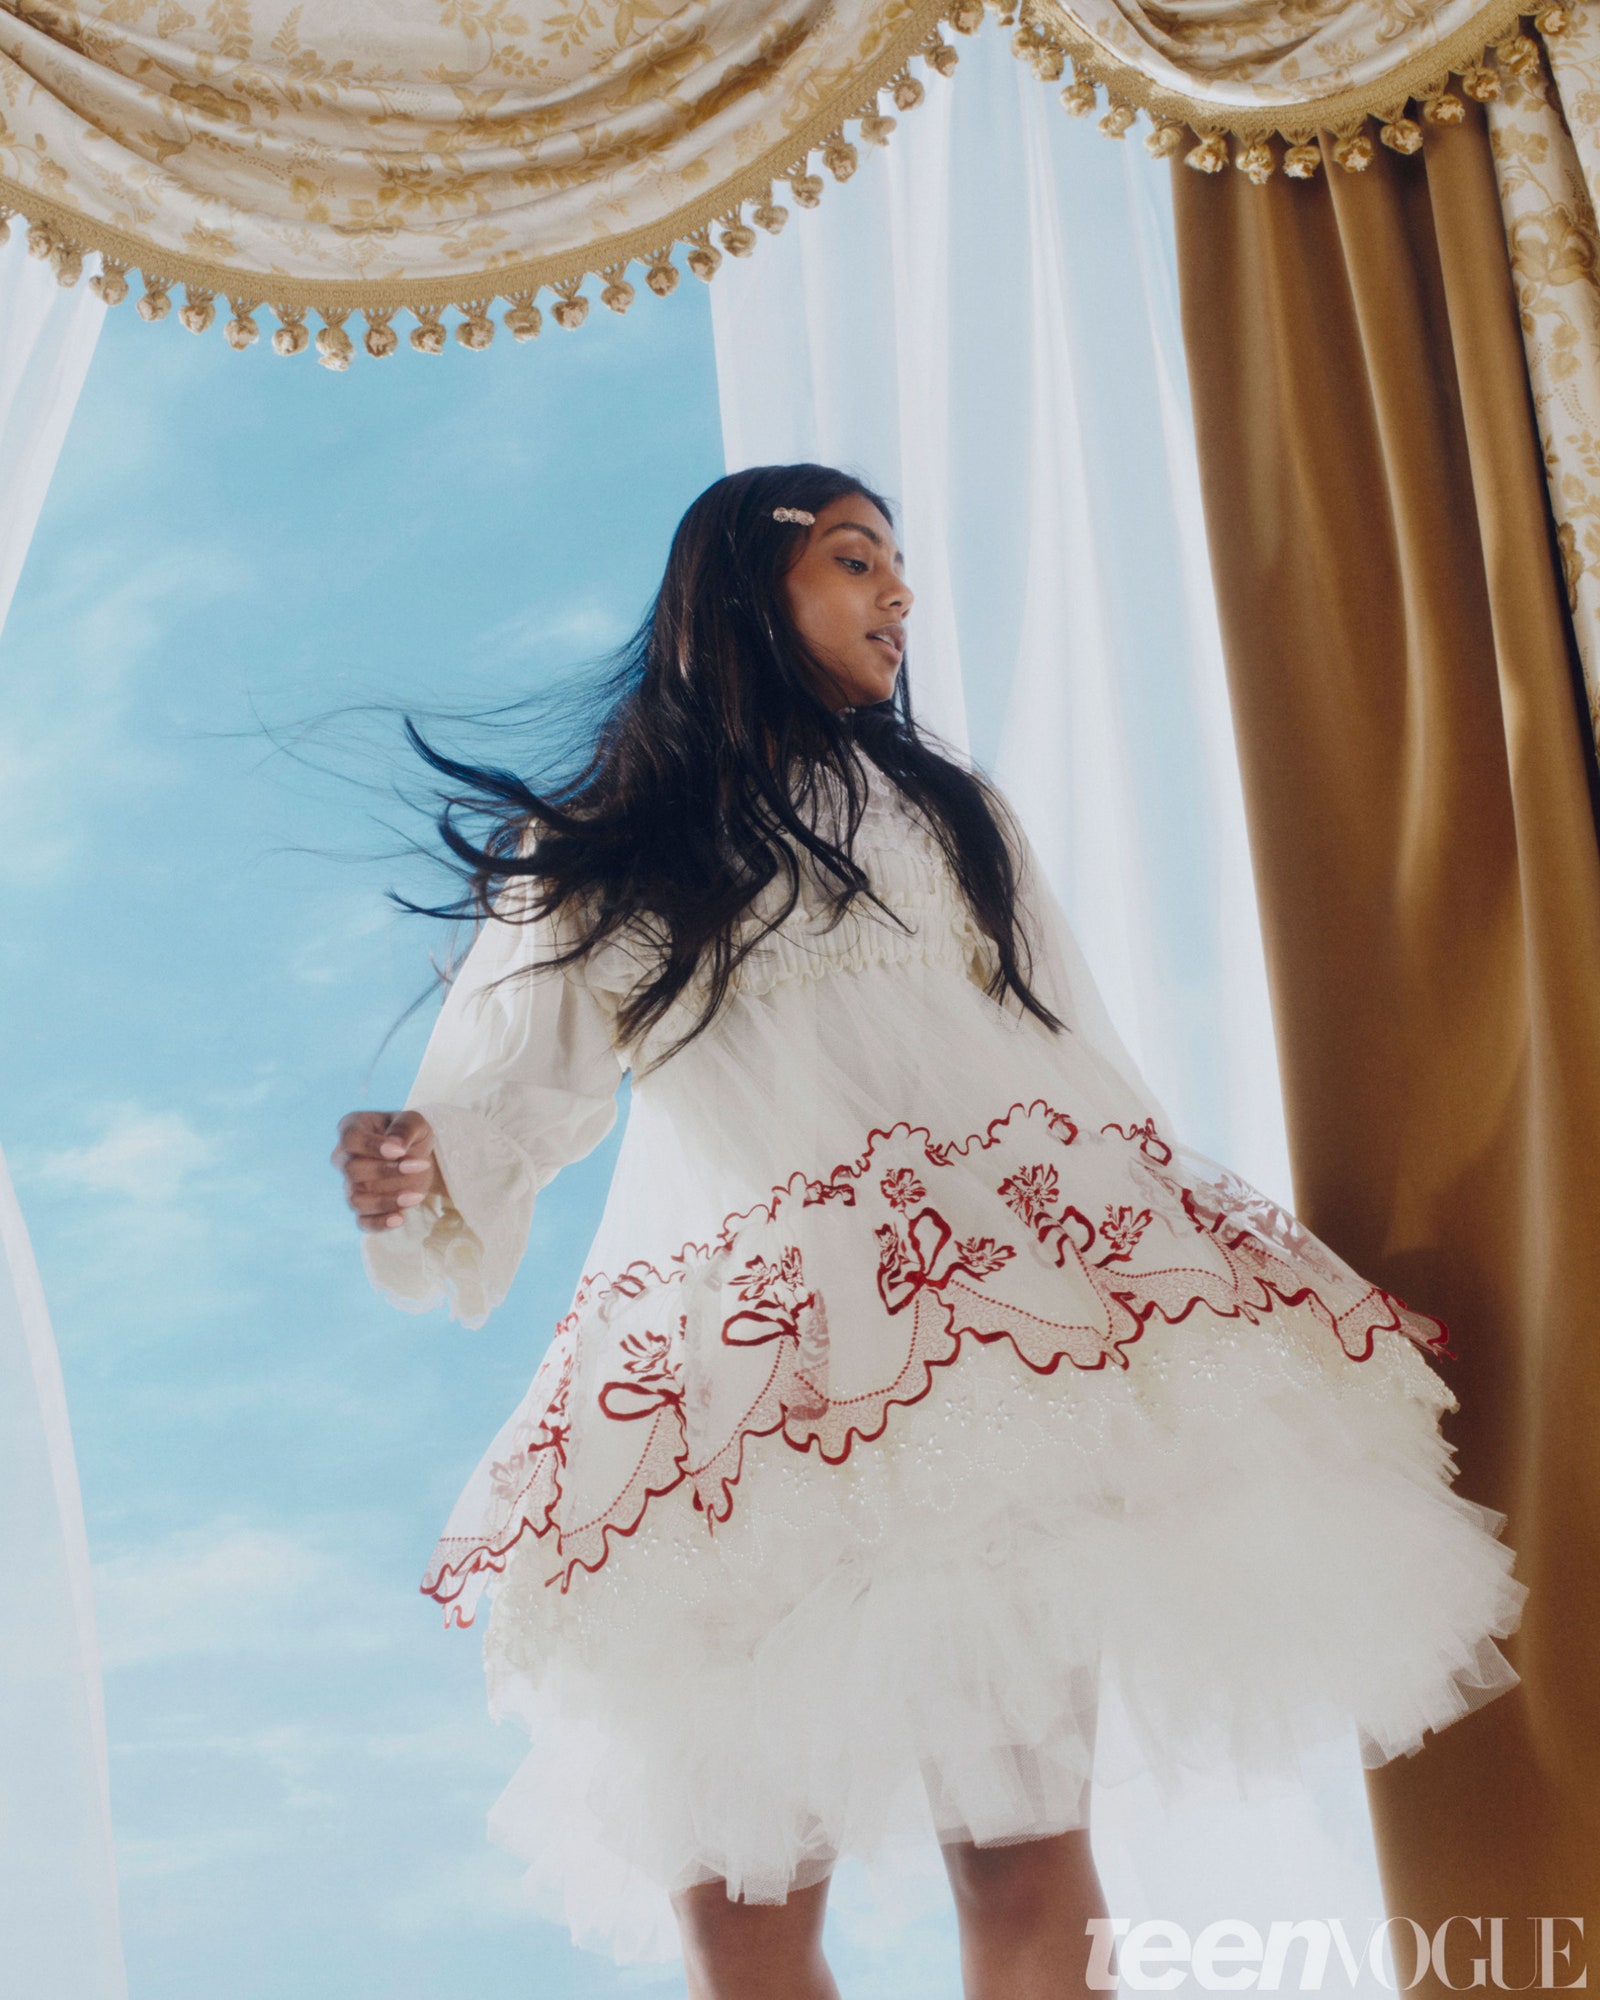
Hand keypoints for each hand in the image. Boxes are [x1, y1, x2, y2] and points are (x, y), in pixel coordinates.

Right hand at [332, 1110, 441, 1232]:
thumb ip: (405, 1128)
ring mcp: (350, 1185)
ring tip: (416, 1196)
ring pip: (355, 1199)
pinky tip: (400, 1219)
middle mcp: (344, 1158)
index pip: (351, 1139)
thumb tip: (396, 1145)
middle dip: (386, 1171)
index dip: (373, 1147)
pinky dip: (379, 1224)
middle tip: (420, 1165)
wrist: (416, 1155)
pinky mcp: (364, 1207)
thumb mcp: (414, 1122)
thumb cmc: (410, 1134)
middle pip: (351, 1170)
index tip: (400, 1151)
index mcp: (351, 1129)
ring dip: (385, 1201)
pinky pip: (362, 1222)